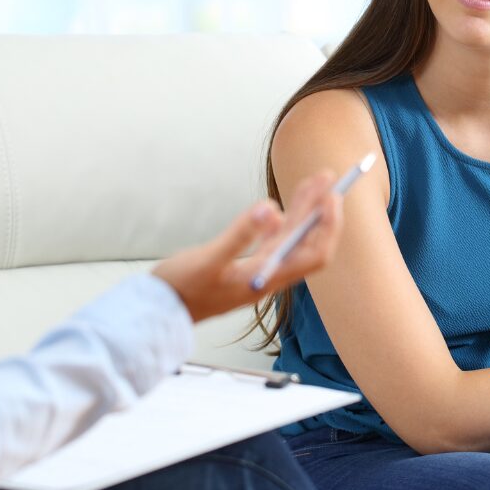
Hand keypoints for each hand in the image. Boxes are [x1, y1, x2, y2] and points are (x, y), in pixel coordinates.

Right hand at [152, 170, 342, 322]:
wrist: (158, 311)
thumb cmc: (181, 289)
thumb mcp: (209, 259)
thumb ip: (240, 234)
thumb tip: (271, 208)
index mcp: (267, 278)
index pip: (314, 254)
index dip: (328, 225)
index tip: (330, 196)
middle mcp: (269, 276)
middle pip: (306, 242)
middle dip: (320, 210)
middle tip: (327, 178)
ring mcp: (259, 271)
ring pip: (291, 239)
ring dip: (304, 211)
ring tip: (314, 182)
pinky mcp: (245, 266)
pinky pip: (273, 242)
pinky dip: (283, 221)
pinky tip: (283, 207)